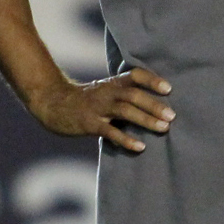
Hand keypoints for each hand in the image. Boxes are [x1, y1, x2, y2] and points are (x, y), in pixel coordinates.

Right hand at [29, 68, 173, 151]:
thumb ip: (123, 95)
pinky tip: (140, 146)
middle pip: (133, 95)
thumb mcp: (103, 91)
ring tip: (164, 128)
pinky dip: (126, 139)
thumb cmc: (84, 100)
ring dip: (146, 119)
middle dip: (154, 104)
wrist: (52, 103)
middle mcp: (106, 93)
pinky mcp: (89, 124)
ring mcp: (97, 108)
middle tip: (172, 115)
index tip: (168, 88)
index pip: (134, 76)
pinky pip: (110, 132)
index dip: (151, 80)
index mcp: (111, 84)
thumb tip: (154, 106)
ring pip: (125, 111)